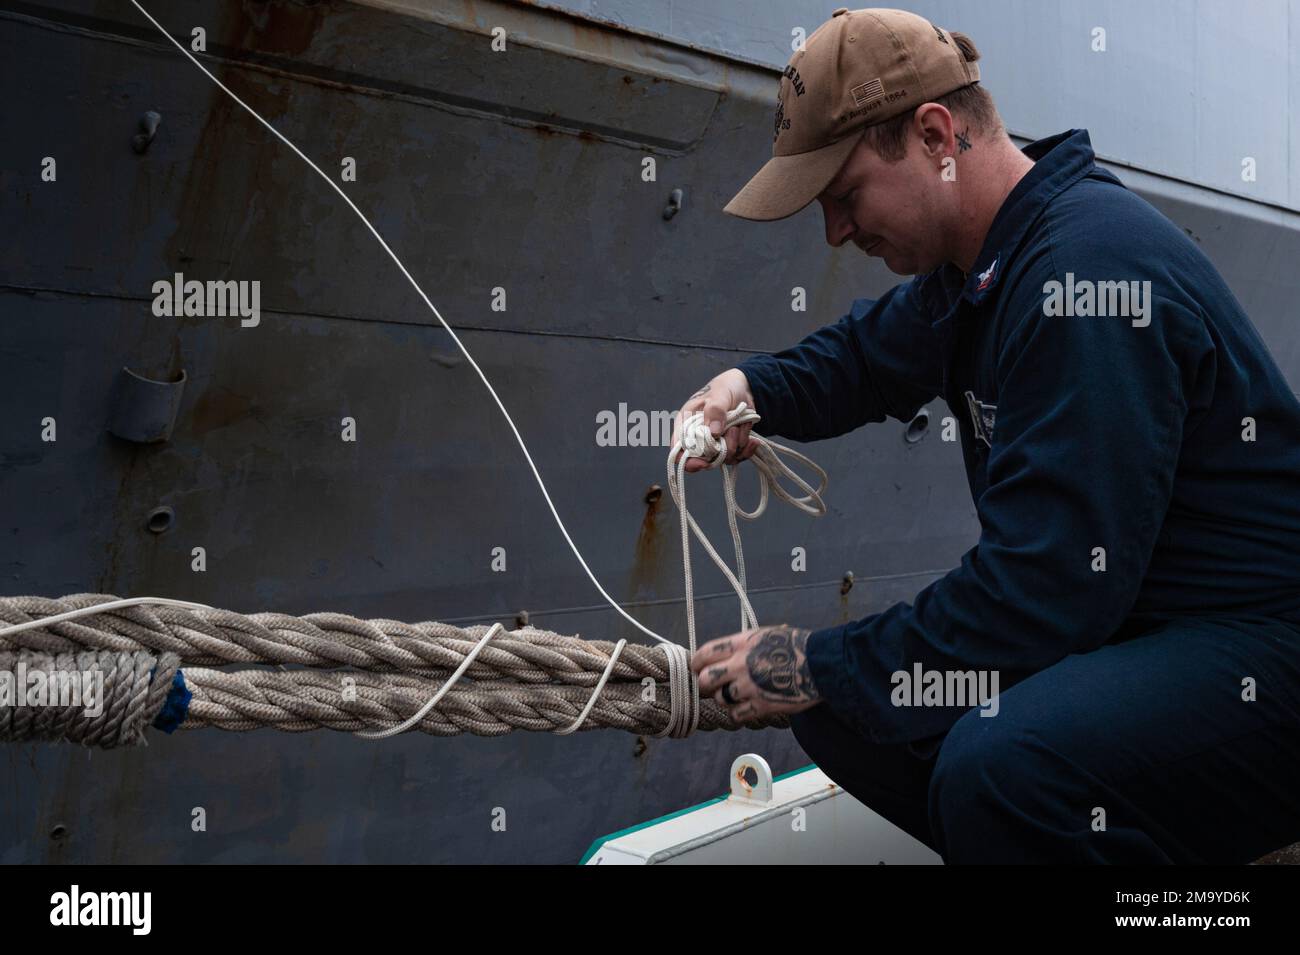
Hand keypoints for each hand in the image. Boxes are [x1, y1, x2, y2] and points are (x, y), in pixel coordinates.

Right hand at [671, 368, 760, 472]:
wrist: (745, 389)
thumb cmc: (724, 388)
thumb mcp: (719, 394)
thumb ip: (714, 411)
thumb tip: (713, 433)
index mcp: (686, 425)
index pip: (678, 451)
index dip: (688, 461)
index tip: (704, 463)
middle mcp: (698, 438)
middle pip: (705, 459)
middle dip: (722, 449)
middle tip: (732, 429)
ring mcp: (716, 444)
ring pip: (724, 459)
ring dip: (737, 443)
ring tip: (740, 424)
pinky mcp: (731, 446)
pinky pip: (739, 457)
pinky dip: (747, 449)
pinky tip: (753, 440)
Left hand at [691, 624, 820, 722]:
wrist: (820, 664)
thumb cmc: (795, 646)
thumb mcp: (764, 635)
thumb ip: (742, 646)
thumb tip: (723, 656)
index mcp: (741, 643)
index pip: (704, 653)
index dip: (696, 663)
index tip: (697, 668)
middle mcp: (741, 665)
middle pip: (706, 679)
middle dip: (706, 683)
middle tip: (712, 686)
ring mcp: (750, 687)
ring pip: (721, 699)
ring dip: (725, 699)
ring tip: (736, 695)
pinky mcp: (761, 706)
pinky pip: (736, 715)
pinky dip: (737, 713)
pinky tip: (746, 706)